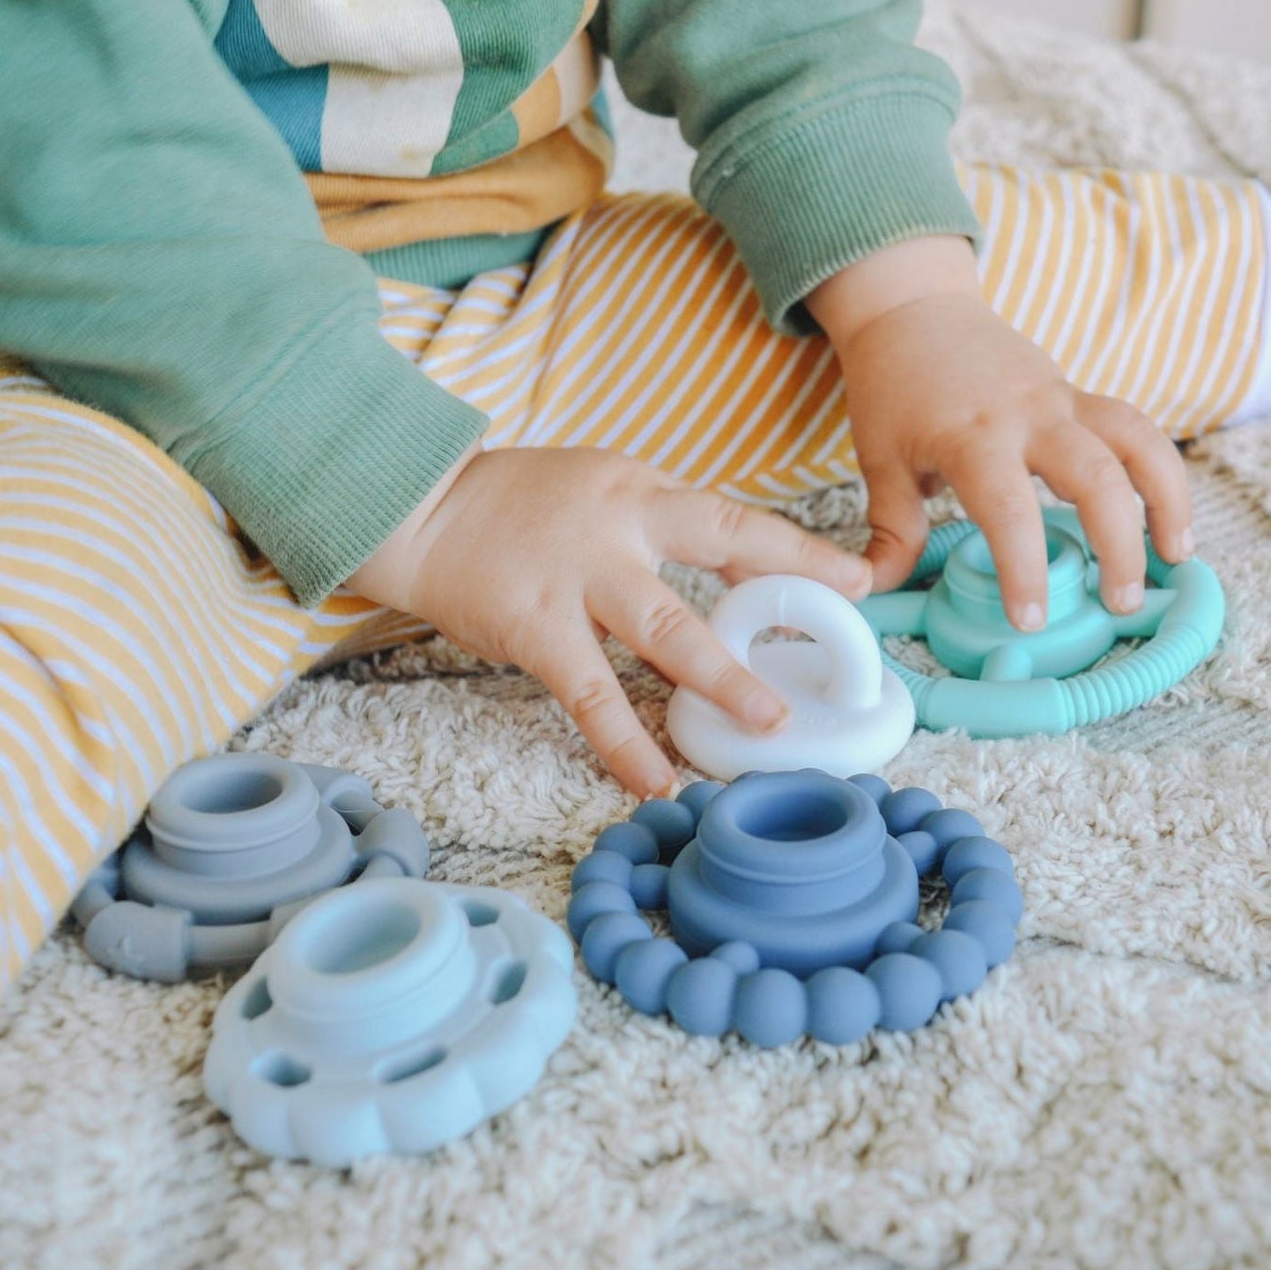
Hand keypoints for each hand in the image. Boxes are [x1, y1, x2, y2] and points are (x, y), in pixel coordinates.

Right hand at [347, 446, 871, 798]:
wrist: (415, 507)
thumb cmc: (514, 504)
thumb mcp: (599, 490)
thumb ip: (659, 528)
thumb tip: (739, 575)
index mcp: (639, 489)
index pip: (731, 518)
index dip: (796, 550)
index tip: (855, 581)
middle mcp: (618, 522)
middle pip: (718, 548)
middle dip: (783, 595)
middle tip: (841, 641)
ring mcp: (576, 573)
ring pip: (664, 629)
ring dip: (721, 678)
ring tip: (768, 724)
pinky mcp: (534, 624)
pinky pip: (590, 693)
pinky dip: (624, 741)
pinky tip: (654, 780)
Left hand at [808, 236, 1193, 628]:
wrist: (914, 309)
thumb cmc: (894, 390)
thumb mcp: (880, 460)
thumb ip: (890, 529)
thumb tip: (877, 588)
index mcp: (973, 437)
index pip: (1009, 512)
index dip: (1024, 569)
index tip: (1030, 619)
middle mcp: (1029, 415)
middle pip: (1097, 477)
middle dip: (1118, 545)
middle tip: (1120, 604)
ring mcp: (1062, 399)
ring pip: (1138, 442)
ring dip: (1167, 501)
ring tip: (1176, 558)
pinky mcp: (1079, 394)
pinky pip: (1136, 429)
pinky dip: (1159, 472)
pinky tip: (1166, 519)